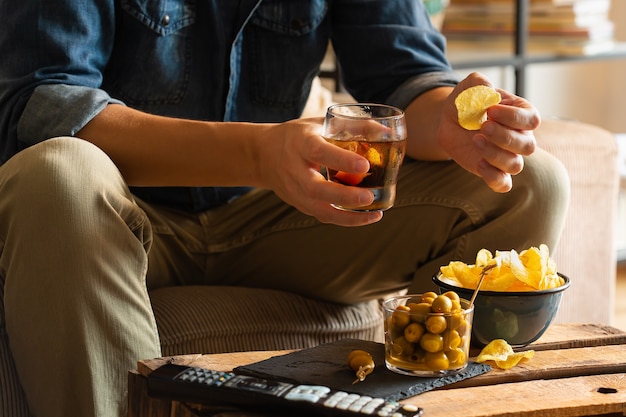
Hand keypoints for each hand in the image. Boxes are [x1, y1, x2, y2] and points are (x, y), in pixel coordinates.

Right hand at [256, 118, 382, 225]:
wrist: (263, 155)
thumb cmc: (299, 136)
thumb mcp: (319, 123)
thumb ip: (351, 126)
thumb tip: (386, 132)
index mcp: (299, 143)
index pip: (318, 151)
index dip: (341, 160)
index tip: (365, 166)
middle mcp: (294, 169)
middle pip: (316, 189)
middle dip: (345, 195)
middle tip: (370, 197)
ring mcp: (294, 190)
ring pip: (319, 209)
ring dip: (348, 216)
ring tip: (375, 214)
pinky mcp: (299, 204)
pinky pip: (322, 215)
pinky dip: (345, 219)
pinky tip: (366, 217)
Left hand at [438, 72, 539, 191]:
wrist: (449, 121)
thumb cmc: (466, 102)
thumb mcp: (469, 86)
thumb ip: (479, 82)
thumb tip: (487, 89)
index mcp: (521, 114)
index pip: (531, 119)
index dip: (513, 117)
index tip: (490, 111)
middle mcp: (520, 137)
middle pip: (527, 145)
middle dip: (504, 137)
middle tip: (482, 127)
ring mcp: (507, 156)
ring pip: (515, 165)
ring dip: (495, 154)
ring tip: (475, 140)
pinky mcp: (493, 171)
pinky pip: (503, 183)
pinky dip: (494, 177)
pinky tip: (479, 163)